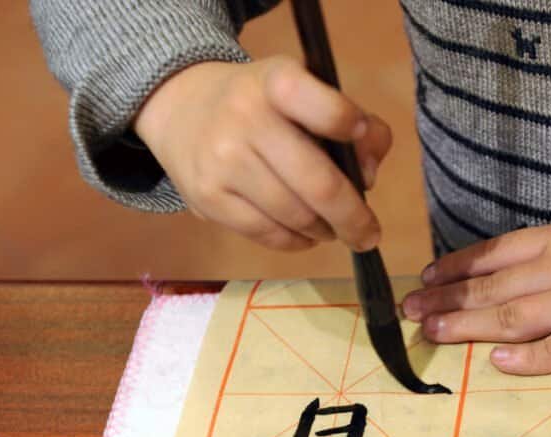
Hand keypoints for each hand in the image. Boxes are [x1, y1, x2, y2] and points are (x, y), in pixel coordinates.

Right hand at [134, 56, 391, 251]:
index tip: (362, 141)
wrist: (182, 109)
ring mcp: (223, 161)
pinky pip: (268, 234)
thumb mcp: (305, 90)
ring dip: (324, 230)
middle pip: (318, 184)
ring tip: (331, 228)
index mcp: (278, 81)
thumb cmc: (262, 104)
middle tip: (369, 235)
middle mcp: (246, 117)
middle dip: (353, 218)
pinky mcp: (208, 198)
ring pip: (296, 216)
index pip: (327, 110)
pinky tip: (304, 234)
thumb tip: (367, 178)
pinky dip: (296, 241)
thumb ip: (353, 123)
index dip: (354, 130)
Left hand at [401, 205, 550, 374]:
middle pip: (491, 288)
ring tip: (432, 332)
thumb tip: (524, 267)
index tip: (426, 278)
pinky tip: (496, 364)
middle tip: (410, 312)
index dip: (456, 268)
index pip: (493, 254)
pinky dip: (527, 359)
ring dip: (467, 325)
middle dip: (446, 299)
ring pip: (511, 317)